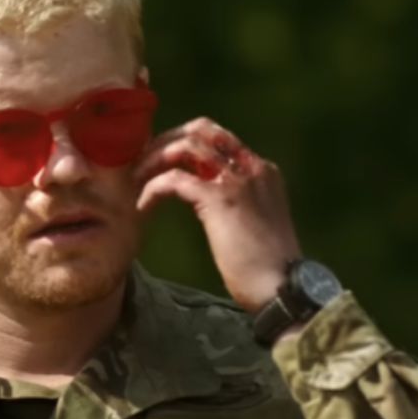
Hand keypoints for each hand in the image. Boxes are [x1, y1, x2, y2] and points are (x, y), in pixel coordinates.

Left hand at [135, 118, 300, 312]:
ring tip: (135, 180)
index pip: (218, 139)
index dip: (185, 145)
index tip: (161, 161)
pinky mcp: (219, 198)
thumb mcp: (256, 224)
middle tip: (141, 163)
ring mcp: (237, 179)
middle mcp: (251, 166)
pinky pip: (174, 179)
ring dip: (155, 160)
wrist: (282, 287)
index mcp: (262, 171)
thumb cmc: (268, 269)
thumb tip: (211, 205)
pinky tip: (142, 205)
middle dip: (167, 141)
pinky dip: (153, 188)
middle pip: (201, 131)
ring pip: (186, 147)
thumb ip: (238, 204)